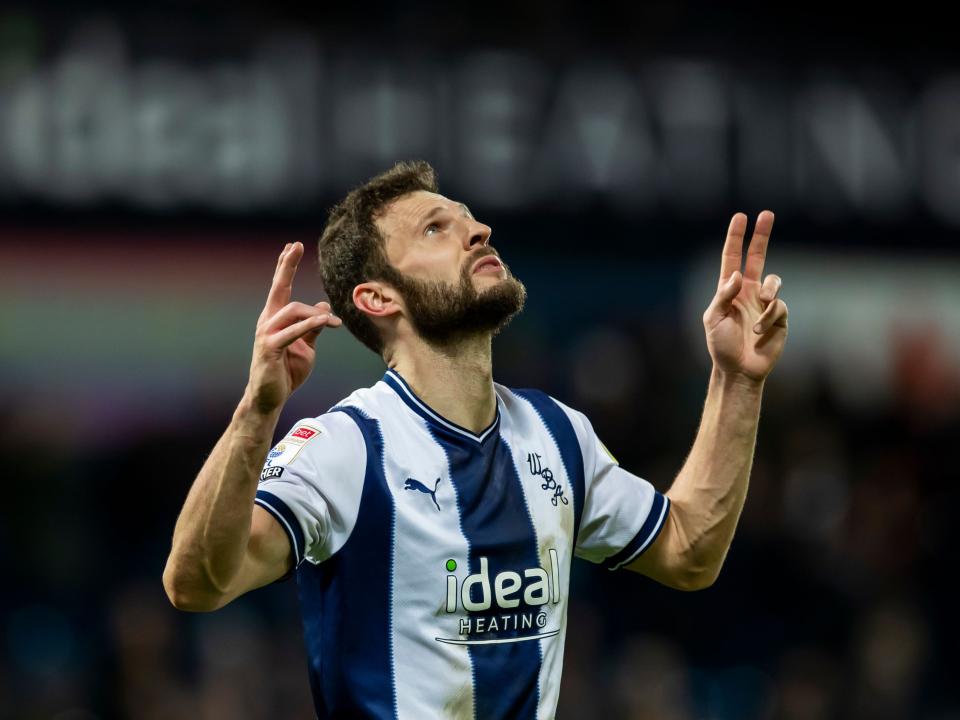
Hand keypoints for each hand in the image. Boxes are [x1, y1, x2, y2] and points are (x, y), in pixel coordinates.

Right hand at [245, 242, 341, 414]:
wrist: (271, 397)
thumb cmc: (286, 371)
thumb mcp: (306, 346)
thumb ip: (313, 327)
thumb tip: (323, 306)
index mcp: (275, 319)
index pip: (280, 288)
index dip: (285, 267)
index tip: (292, 246)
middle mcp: (267, 322)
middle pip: (278, 288)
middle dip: (287, 266)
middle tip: (295, 246)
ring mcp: (267, 334)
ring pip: (292, 310)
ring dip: (315, 313)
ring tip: (333, 322)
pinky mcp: (271, 348)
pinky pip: (293, 331)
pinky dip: (310, 324)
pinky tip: (325, 321)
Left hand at [702, 211, 787, 383]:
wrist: (739, 369)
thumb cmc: (721, 345)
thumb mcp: (713, 319)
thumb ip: (723, 295)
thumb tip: (737, 274)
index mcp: (729, 290)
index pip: (732, 258)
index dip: (735, 238)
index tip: (740, 217)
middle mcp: (748, 292)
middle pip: (757, 257)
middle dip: (761, 235)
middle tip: (766, 213)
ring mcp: (764, 303)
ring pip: (774, 281)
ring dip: (768, 292)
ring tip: (759, 312)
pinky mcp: (779, 316)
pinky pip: (778, 306)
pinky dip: (769, 317)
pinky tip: (760, 332)